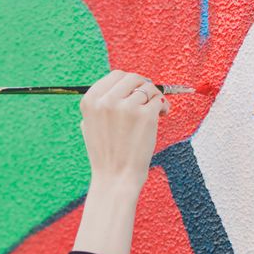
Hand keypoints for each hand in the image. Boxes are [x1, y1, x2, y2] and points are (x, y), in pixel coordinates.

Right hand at [78, 70, 169, 189]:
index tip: (137, 90)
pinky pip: (159, 100)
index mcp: (91, 100)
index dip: (130, 82)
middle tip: (150, 98)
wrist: (115, 177)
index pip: (115, 76)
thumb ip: (100, 104)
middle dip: (144, 86)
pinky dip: (163, 106)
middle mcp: (107, 100)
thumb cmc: (105, 154)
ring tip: (156, 111)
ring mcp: (126, 107)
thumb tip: (118, 85)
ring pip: (148, 88)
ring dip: (155, 97)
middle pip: (133, 78)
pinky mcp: (145, 115)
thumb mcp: (90, 125)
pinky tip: (162, 115)